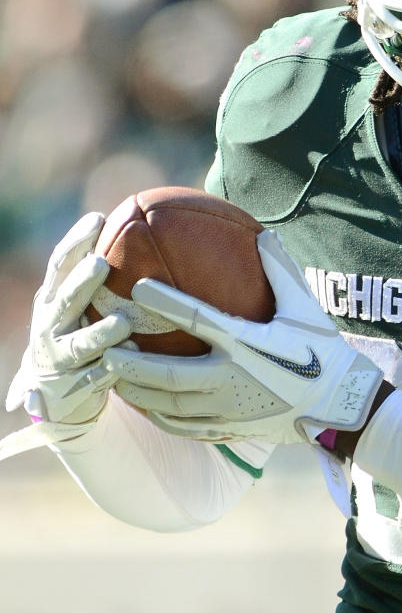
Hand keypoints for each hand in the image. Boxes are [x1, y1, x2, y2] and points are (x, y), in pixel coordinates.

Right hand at [4, 214, 131, 449]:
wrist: (55, 394)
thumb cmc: (78, 335)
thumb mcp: (79, 307)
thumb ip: (97, 279)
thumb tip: (141, 230)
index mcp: (50, 299)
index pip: (59, 264)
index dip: (76, 241)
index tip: (98, 218)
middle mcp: (49, 325)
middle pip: (66, 300)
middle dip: (81, 282)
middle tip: (101, 263)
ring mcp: (59, 358)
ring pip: (79, 344)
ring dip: (100, 333)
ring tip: (123, 323)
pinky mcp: (73, 387)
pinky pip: (96, 377)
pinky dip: (113, 369)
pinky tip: (132, 359)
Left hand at [102, 230, 382, 444]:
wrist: (342, 406)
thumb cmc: (325, 352)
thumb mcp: (305, 307)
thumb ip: (280, 270)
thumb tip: (262, 233)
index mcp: (249, 345)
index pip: (199, 320)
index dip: (167, 303)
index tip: (138, 287)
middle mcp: (234, 380)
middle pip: (170, 375)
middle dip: (132, 363)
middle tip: (104, 346)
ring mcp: (231, 409)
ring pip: (171, 406)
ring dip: (137, 392)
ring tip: (111, 377)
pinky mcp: (232, 428)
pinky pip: (186, 426)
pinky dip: (160, 417)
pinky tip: (143, 408)